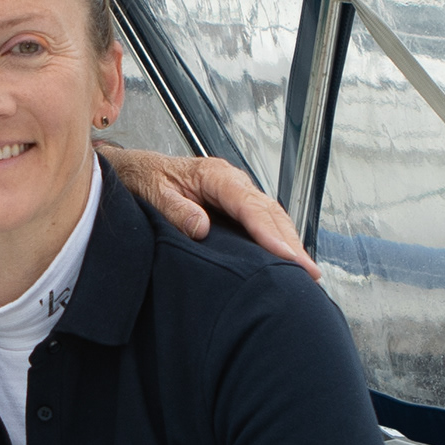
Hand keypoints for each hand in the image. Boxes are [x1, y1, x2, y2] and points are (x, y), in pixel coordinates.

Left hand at [97, 146, 316, 277]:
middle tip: (308, 272)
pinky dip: (277, 241)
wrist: (135, 172)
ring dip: (290, 243)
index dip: (269, 232)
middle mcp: (231, 182)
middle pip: (269, 212)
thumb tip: (201, 227)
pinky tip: (286, 260)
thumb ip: (175, 209)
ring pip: (271, 217)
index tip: (286, 254)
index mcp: (214, 175)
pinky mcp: (235, 207)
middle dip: (291, 242)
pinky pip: (262, 223)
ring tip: (306, 272)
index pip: (249, 205)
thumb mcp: (152, 192)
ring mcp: (236, 194)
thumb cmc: (145, 178)